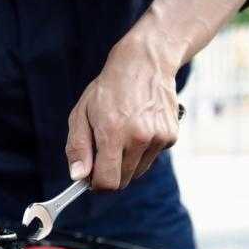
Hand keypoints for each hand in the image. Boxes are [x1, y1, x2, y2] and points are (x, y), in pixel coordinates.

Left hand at [65, 38, 180, 189]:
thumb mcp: (81, 114)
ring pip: (137, 171)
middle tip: (103, 152)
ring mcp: (158, 137)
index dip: (96, 185)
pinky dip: (142, 151)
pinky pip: (151, 158)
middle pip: (122, 181)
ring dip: (126, 162)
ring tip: (121, 135)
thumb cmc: (107, 90)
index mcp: (112, 133)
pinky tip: (138, 128)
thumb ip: (78, 148)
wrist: (144, 64)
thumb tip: (78, 177)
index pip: (107, 182)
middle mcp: (138, 137)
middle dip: (109, 173)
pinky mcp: (171, 136)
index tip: (90, 179)